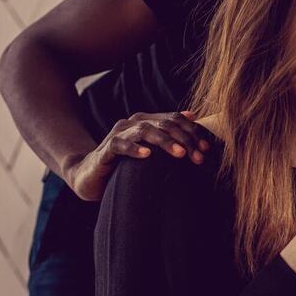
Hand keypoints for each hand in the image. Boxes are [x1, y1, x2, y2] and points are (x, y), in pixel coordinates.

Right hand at [64, 111, 211, 199]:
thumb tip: (196, 129)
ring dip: (165, 141)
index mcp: (146, 122)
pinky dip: (134, 149)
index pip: (173, 119)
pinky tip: (147, 156)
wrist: (90, 175)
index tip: (206, 149)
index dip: (192, 132)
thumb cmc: (124, 165)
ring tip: (180, 154)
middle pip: (164, 124)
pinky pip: (120, 145)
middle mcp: (132, 123)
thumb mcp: (150, 154)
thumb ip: (170, 143)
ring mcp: (118, 134)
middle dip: (184, 139)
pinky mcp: (106, 149)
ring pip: (145, 130)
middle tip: (198, 156)